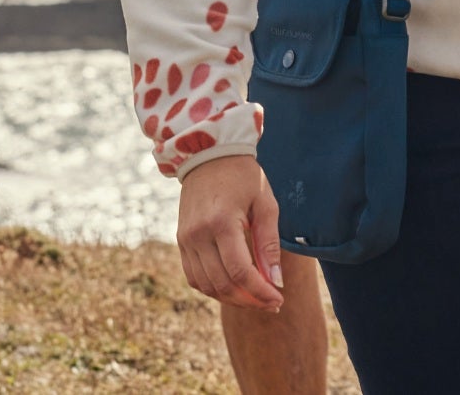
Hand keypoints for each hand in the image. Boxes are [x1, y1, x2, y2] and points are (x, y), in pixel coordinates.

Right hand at [177, 155, 285, 312]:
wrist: (208, 155)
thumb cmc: (243, 177)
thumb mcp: (265, 204)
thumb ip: (269, 244)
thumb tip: (276, 281)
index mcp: (222, 222)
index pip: (240, 272)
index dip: (260, 292)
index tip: (278, 300)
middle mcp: (198, 234)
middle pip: (223, 284)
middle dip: (250, 300)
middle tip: (272, 303)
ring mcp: (185, 239)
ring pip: (207, 286)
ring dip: (232, 299)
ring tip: (255, 298)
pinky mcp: (181, 242)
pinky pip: (194, 277)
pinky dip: (214, 289)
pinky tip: (234, 288)